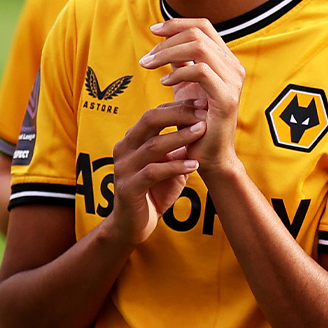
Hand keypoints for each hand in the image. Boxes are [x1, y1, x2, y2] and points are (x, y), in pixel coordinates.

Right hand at [99, 103, 203, 246]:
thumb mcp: (169, 164)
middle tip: (203, 114)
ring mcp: (123, 168)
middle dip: (178, 115)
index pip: (154, 114)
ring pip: (152, 146)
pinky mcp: (128, 187)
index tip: (202, 103)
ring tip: (202, 132)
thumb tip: (203, 124)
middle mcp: (124, 149)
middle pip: (149, 121)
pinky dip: (175, 166)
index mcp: (132, 140)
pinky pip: (152, 172)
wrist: (135, 224)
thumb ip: (180, 147)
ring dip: (180, 138)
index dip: (178, 107)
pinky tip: (194, 165)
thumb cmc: (154, 191)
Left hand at [141, 18, 246, 172]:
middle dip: (166, 41)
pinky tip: (164, 84)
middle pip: (198, 33)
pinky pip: (200, 71)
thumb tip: (165, 40)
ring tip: (150, 67)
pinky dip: (178, 72)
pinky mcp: (226, 98)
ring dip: (167, 54)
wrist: (209, 155)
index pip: (203, 26)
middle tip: (146, 59)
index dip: (177, 23)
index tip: (153, 31)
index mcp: (226, 61)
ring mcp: (233, 82)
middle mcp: (234, 68)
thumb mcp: (185, 86)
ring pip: (198, 47)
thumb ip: (180, 62)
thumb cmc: (196, 122)